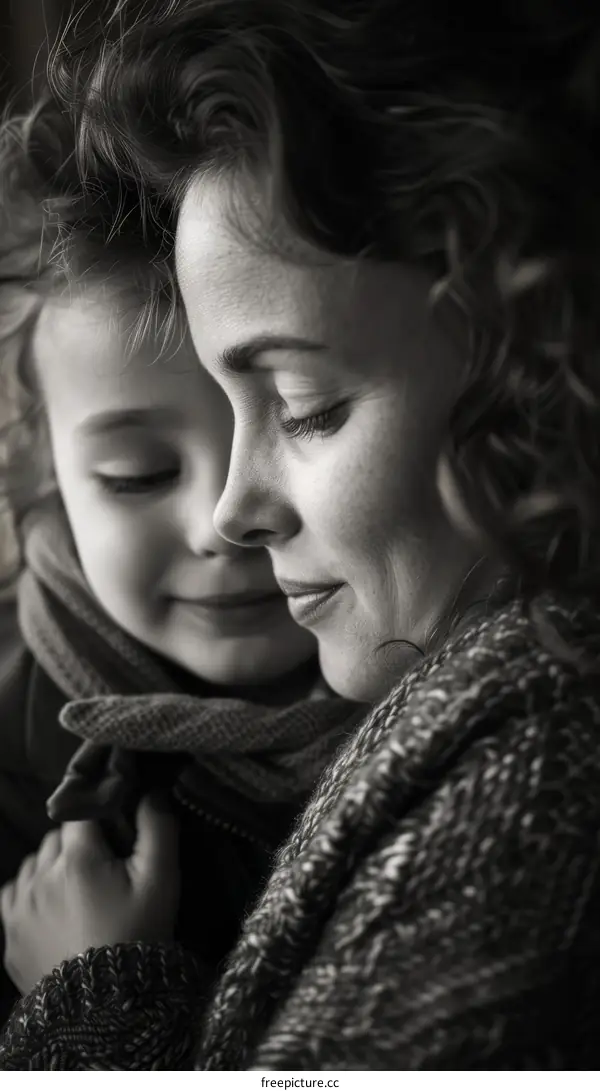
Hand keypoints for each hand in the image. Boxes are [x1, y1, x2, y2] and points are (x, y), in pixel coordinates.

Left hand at [1, 794, 179, 994]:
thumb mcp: (160, 881)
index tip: (115, 829)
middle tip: (104, 868)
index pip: (80, 811)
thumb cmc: (138, 936)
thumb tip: (151, 792)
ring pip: (34, 863)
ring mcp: (19, 906)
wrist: (105, 1007)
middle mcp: (40, 876)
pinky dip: (30, 892)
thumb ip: (158, 828)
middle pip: (57, 838)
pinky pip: (13, 894)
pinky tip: (51, 907)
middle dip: (79, 843)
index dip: (99, 814)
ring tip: (78, 891)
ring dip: (52, 867)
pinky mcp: (9, 933)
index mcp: (76, 858)